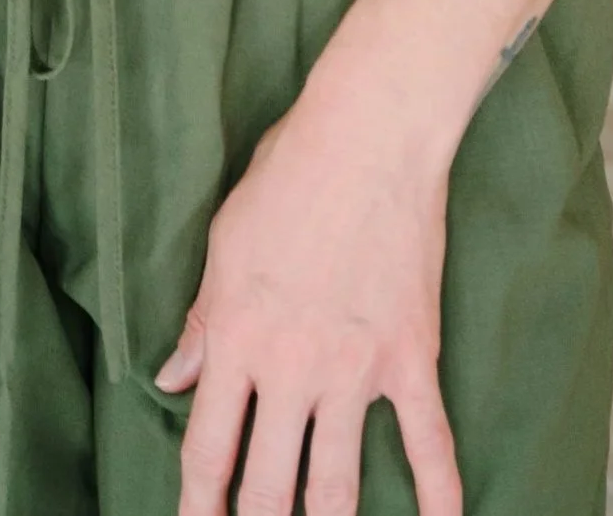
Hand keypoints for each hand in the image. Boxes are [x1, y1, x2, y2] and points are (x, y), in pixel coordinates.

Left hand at [155, 97, 462, 515]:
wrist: (372, 133)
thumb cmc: (289, 173)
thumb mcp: (225, 243)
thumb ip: (201, 321)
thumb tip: (173, 379)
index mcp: (239, 339)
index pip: (208, 452)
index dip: (197, 508)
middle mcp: (293, 367)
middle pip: (268, 486)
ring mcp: (356, 367)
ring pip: (335, 482)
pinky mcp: (411, 355)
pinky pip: (429, 439)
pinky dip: (439, 493)